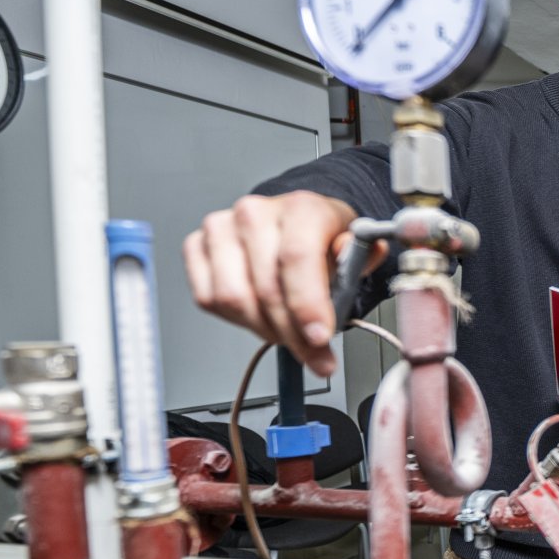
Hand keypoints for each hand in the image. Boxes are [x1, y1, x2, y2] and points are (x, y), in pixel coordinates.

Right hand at [183, 191, 369, 376]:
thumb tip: (362, 253)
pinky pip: (209, 299)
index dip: (307, 304)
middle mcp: (255, 213)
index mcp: (300, 207)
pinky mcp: (196, 246)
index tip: (319, 336)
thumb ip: (360, 256)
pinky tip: (260, 315)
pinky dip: (237, 319)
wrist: (292, 223)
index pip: (297, 256)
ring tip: (286, 332)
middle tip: (312, 352)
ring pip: (233, 298)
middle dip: (292, 332)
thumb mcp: (354, 248)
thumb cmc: (321, 239)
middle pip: (266, 286)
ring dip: (264, 328)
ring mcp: (221, 228)